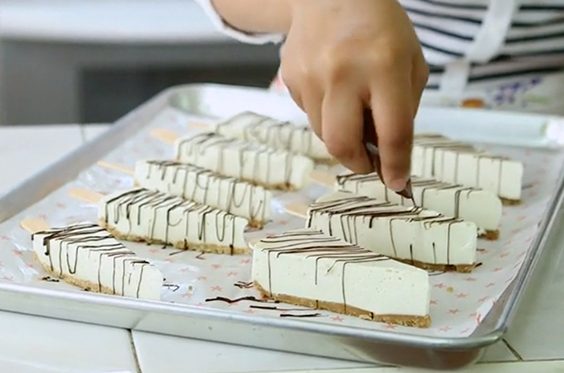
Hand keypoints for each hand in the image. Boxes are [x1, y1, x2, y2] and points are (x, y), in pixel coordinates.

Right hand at [281, 0, 427, 190]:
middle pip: (343, 144)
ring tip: (353, 109)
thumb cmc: (380, 29)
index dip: (396, 165)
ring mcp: (310, 76)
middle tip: (369, 161)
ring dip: (342, 134)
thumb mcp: (410, 63)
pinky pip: (309, 114)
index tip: (397, 183)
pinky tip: (333, 88)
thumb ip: (403, 109)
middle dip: (358, 163)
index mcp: (384, 66)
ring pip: (323, 133)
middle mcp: (342, 73)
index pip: (392, 132)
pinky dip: (325, 113)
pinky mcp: (290, 78)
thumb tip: (386, 154)